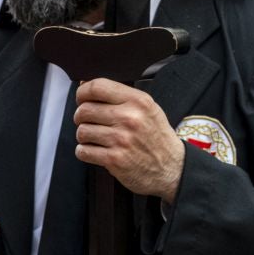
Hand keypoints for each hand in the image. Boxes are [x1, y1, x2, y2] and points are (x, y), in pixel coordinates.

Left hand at [73, 79, 183, 202]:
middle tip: (88, 122)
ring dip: (84, 136)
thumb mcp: (148, 109)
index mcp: (138, 102)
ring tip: (95, 138)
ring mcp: (121, 140)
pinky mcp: (114, 159)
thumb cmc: (157, 137)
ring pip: (82, 131)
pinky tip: (95, 151)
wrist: (172, 168)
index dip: (83, 92)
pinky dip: (85, 152)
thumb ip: (122, 97)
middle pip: (85, 110)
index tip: (81, 98)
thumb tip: (86, 85)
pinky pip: (83, 151)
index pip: (98, 87)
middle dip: (81, 117)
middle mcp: (130, 118)